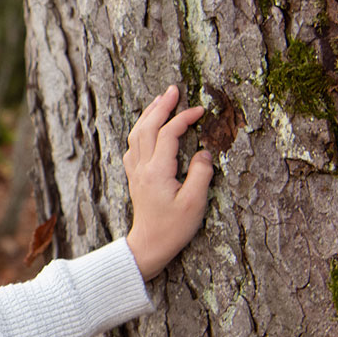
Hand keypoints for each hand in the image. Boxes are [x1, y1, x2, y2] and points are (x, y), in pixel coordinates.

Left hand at [122, 84, 214, 279]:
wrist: (148, 246)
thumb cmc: (173, 228)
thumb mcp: (194, 204)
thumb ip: (201, 175)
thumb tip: (204, 153)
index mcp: (157, 171)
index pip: (168, 134)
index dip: (183, 119)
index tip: (200, 110)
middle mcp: (142, 167)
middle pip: (147, 127)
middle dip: (160, 106)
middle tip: (173, 90)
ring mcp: (136, 172)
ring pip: (136, 134)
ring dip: (148, 115)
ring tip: (160, 100)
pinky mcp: (135, 177)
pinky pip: (133, 146)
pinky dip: (141, 130)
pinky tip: (147, 127)